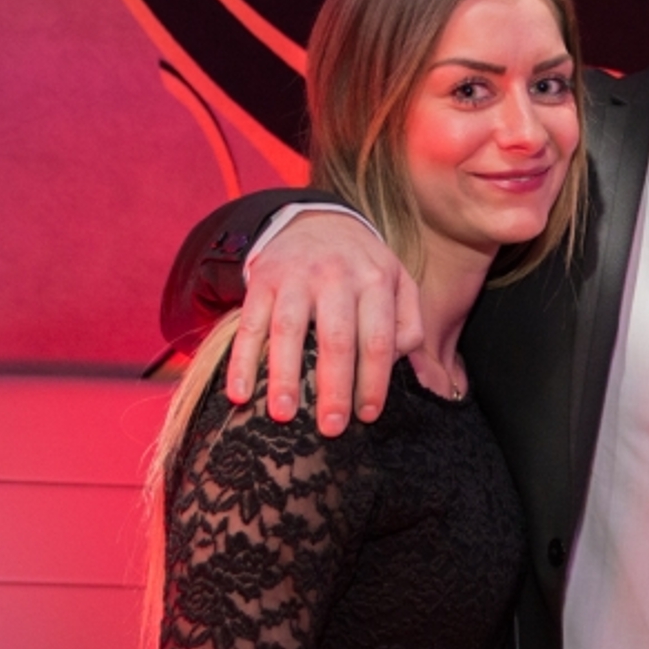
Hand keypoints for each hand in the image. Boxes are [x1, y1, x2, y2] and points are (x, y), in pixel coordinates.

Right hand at [227, 211, 421, 434]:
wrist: (318, 221)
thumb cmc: (363, 268)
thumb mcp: (398, 282)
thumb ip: (408, 322)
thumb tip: (401, 361)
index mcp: (375, 281)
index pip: (377, 339)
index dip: (373, 380)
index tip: (367, 415)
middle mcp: (336, 276)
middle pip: (335, 338)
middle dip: (333, 387)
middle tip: (331, 428)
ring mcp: (295, 277)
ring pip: (288, 330)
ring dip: (284, 376)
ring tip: (283, 415)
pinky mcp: (262, 280)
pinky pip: (249, 323)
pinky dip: (241, 359)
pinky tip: (240, 392)